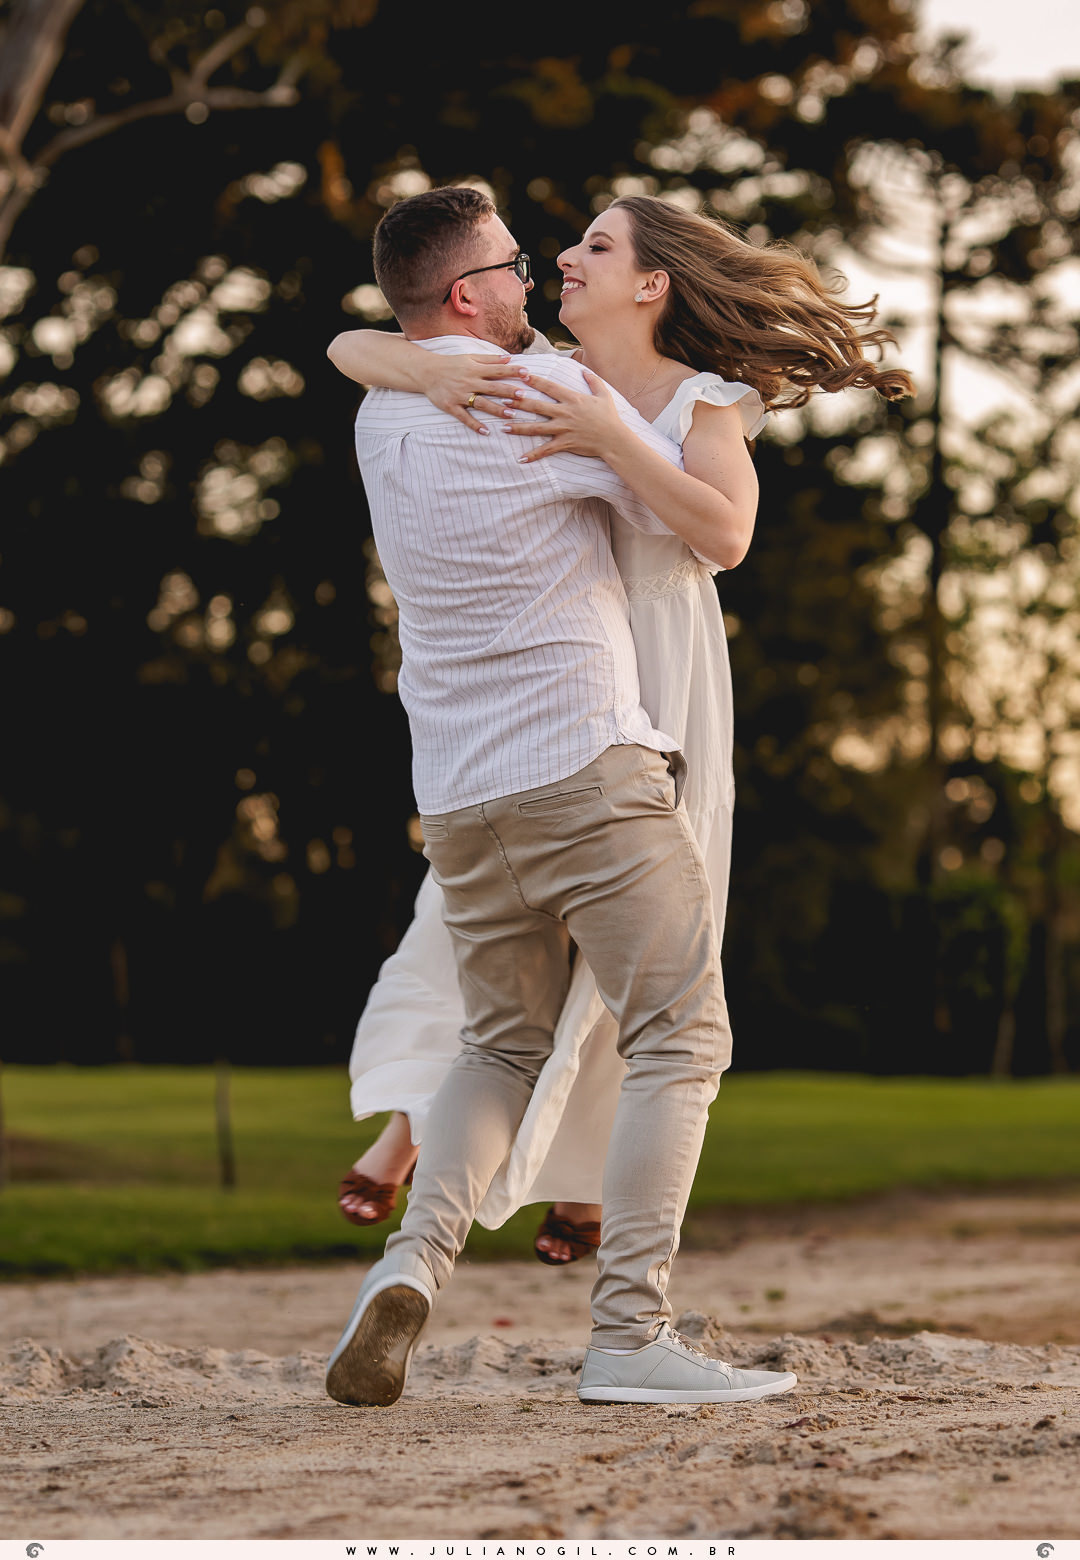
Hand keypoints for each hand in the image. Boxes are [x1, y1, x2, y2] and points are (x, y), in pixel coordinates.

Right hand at [425, 354, 526, 433]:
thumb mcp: (470, 358)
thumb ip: (490, 359)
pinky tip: (486, 432)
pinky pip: (464, 417)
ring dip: (496, 409)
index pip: (497, 370)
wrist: (426, 372)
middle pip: (492, 388)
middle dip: (507, 392)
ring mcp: (459, 395)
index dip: (512, 371)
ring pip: (481, 403)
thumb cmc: (451, 364)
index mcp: (474, 369)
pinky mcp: (451, 406)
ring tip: (511, 414)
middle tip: (523, 396)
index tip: (527, 373)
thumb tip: (509, 358)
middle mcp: (468, 382)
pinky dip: (474, 425)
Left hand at [499, 367, 624, 461]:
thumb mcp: (604, 395)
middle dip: (518, 403)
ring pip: (536, 428)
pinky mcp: (565, 443)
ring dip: (519, 428)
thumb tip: (584, 370)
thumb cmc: (610, 417)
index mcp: (572, 398)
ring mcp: (564, 429)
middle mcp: (565, 412)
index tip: (520, 374)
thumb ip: (593, 380)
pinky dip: (533, 455)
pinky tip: (520, 459)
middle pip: (537, 406)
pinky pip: (546, 450)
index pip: (549, 387)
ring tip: (503, 427)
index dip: (534, 380)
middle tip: (501, 399)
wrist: (615, 439)